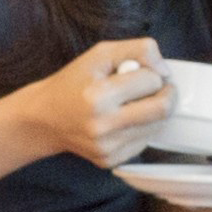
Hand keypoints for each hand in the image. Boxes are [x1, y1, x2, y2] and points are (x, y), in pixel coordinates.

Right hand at [20, 38, 168, 167]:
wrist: (45, 119)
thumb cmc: (73, 82)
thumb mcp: (101, 54)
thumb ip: (138, 50)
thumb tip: (165, 70)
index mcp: (98, 97)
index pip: (152, 81)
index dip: (150, 72)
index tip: (140, 72)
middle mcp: (103, 127)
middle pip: (163, 109)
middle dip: (166, 93)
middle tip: (156, 86)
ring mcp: (108, 148)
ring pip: (158, 126)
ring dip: (154, 111)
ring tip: (132, 102)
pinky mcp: (111, 161)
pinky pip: (144, 142)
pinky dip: (142, 128)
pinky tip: (123, 120)